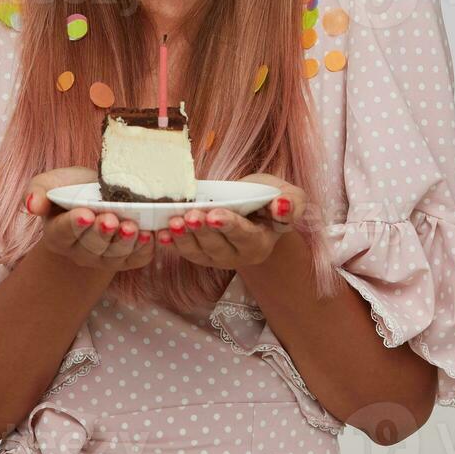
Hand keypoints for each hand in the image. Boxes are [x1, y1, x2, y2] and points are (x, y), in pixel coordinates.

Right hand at [23, 166, 153, 271]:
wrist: (97, 198)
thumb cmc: (71, 189)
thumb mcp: (50, 183)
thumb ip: (37, 191)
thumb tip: (32, 204)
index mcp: (57, 234)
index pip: (63, 232)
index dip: (74, 224)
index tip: (85, 214)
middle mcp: (79, 252)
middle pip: (91, 246)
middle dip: (102, 233)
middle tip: (111, 219)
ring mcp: (103, 258)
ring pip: (114, 256)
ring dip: (125, 242)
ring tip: (131, 227)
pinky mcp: (126, 259)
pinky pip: (135, 259)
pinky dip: (143, 250)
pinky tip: (149, 235)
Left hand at [159, 172, 302, 268]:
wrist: (255, 207)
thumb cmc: (272, 199)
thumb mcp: (290, 196)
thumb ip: (292, 203)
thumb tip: (282, 206)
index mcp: (261, 242)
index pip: (245, 236)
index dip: (229, 226)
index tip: (214, 215)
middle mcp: (239, 255)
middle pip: (218, 246)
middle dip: (201, 230)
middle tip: (189, 215)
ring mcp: (218, 257)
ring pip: (198, 252)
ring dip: (183, 238)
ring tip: (173, 222)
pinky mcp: (201, 254)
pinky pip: (185, 251)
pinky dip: (172, 243)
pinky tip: (161, 232)